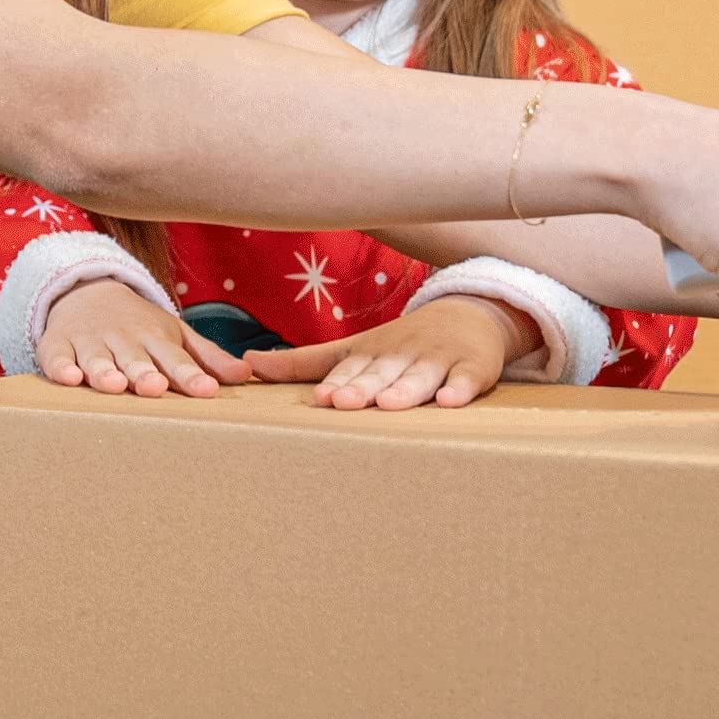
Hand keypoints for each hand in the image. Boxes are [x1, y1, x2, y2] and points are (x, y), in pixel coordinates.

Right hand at [38, 279, 249, 397]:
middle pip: (135, 358)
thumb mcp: (175, 335)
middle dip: (143, 372)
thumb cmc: (139, 326)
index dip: (191, 376)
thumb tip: (246, 375)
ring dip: (104, 370)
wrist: (86, 292)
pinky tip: (68, 378)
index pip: (176, 359)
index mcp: (156, 338)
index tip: (206, 391)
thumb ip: (207, 358)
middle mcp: (123, 339)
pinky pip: (57, 356)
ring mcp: (89, 341)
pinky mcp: (57, 345)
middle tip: (154, 387)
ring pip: (97, 358)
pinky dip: (61, 367)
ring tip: (113, 385)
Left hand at [248, 295, 547, 410]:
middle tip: (345, 403)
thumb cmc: (400, 342)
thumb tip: (246, 363)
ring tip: (389, 404)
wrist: (469, 314)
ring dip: (405, 389)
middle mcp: (402, 353)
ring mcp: (438, 359)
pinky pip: (466, 378)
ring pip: (420, 376)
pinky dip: (459, 389)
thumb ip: (302, 361)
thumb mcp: (353, 348)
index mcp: (371, 352)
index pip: (351, 370)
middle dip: (363, 387)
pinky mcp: (472, 367)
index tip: (323, 398)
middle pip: (381, 372)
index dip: (338, 383)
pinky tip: (450, 401)